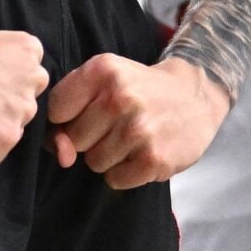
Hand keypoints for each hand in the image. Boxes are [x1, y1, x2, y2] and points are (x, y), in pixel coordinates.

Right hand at [0, 30, 48, 171]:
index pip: (30, 80)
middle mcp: (34, 80)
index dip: (4, 85)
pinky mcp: (5, 139)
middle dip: (2, 110)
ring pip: (10, 133)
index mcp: (30, 51)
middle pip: (24, 107)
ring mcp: (22, 112)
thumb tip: (11, 93)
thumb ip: (12, 65)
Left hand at [47, 54, 231, 188]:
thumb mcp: (103, 81)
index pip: (55, 111)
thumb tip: (61, 155)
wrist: (195, 96)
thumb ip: (67, 113)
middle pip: (73, 140)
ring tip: (131, 137)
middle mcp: (119, 98)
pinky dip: (125, 172)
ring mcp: (138, 130)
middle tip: (115, 125)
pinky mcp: (154, 159)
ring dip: (108, 156)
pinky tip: (141, 153)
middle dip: (88, 138)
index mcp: (102, 70)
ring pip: (93, 162)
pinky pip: (114, 180)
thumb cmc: (139, 89)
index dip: (65, 119)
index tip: (86, 113)